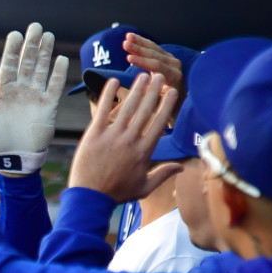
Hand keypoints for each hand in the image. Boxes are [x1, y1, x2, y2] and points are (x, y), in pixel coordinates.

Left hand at [0, 22, 68, 175]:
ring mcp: (35, 97)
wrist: (15, 158)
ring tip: (49, 35)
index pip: (9, 66)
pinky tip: (61, 59)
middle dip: (31, 45)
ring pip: (41, 71)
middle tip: (35, 26)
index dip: (12, 51)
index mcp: (4, 92)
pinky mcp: (48, 107)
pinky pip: (55, 87)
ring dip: (45, 54)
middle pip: (27, 64)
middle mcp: (20, 91)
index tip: (15, 35)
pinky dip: (58, 74)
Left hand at [67, 73, 179, 202]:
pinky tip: (113, 81)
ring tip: (142, 75)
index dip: (167, 105)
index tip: (172, 91)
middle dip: (154, 90)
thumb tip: (182, 168)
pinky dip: (107, 94)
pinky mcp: (94, 134)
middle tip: (159, 75)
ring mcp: (112, 136)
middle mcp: (130, 140)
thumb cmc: (117, 193)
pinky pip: (102, 110)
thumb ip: (163, 174)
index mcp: (144, 151)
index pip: (159, 123)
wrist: (90, 197)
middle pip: (145, 110)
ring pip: (127, 107)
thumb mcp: (144, 187)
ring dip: (135, 89)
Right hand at [123, 33, 184, 102]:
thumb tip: (133, 95)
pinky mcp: (166, 57)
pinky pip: (153, 47)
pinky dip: (142, 42)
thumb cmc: (164, 107)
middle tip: (125, 44)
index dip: (143, 62)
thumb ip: (146, 98)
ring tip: (126, 38)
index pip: (157, 67)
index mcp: (174, 78)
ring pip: (154, 49)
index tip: (128, 59)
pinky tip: (131, 37)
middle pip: (155, 55)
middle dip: (139, 49)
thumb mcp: (156, 105)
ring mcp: (171, 60)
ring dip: (139, 43)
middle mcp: (175, 67)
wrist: (178, 102)